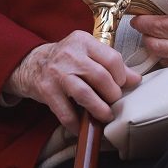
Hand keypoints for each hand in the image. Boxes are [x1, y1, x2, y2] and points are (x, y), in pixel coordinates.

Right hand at [5, 31, 141, 129]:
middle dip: (112, 94)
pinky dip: (76, 123)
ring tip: (105, 116)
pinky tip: (82, 126)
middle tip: (114, 102)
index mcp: (83, 41)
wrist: (31, 63)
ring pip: (85, 95)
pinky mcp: (46, 90)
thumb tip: (136, 79)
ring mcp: (57, 72)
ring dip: (99, 110)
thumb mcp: (87, 53)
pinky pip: (66, 112)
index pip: (112, 59)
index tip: (121, 86)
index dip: (121, 76)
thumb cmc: (66, 59)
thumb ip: (111, 64)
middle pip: (101, 77)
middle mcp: (70, 54)